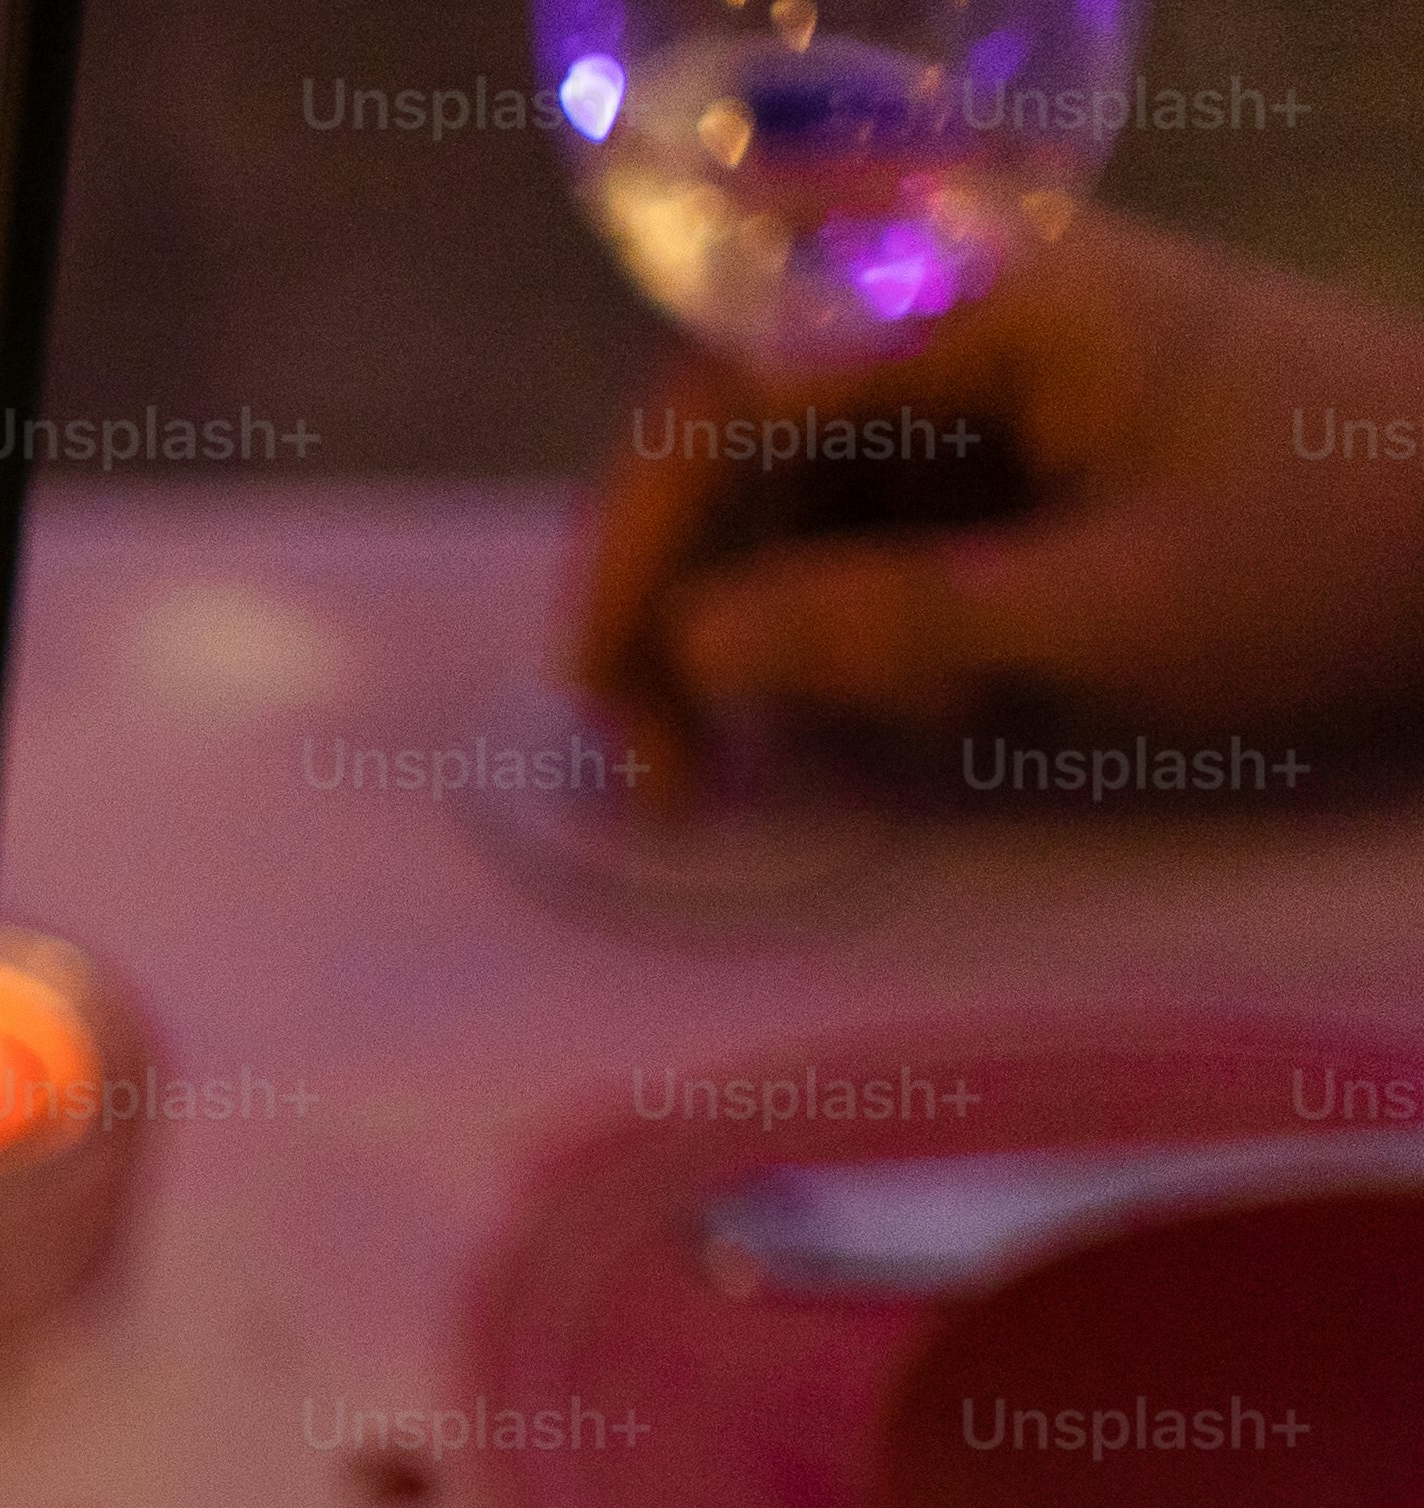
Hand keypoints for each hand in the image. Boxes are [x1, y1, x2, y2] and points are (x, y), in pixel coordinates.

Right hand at [570, 213, 1423, 779]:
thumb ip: (891, 624)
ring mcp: (1000, 377)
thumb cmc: (1345, 551)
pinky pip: (875, 527)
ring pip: (794, 496)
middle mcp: (970, 310)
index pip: (731, 386)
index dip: (639, 537)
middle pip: (738, 437)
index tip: (603, 687)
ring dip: (768, 635)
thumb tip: (697, 649)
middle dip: (686, 604)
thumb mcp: (1120, 614)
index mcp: (990, 296)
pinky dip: (855, 629)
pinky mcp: (1028, 445)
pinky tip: (910, 716)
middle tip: (669, 771)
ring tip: (821, 760)